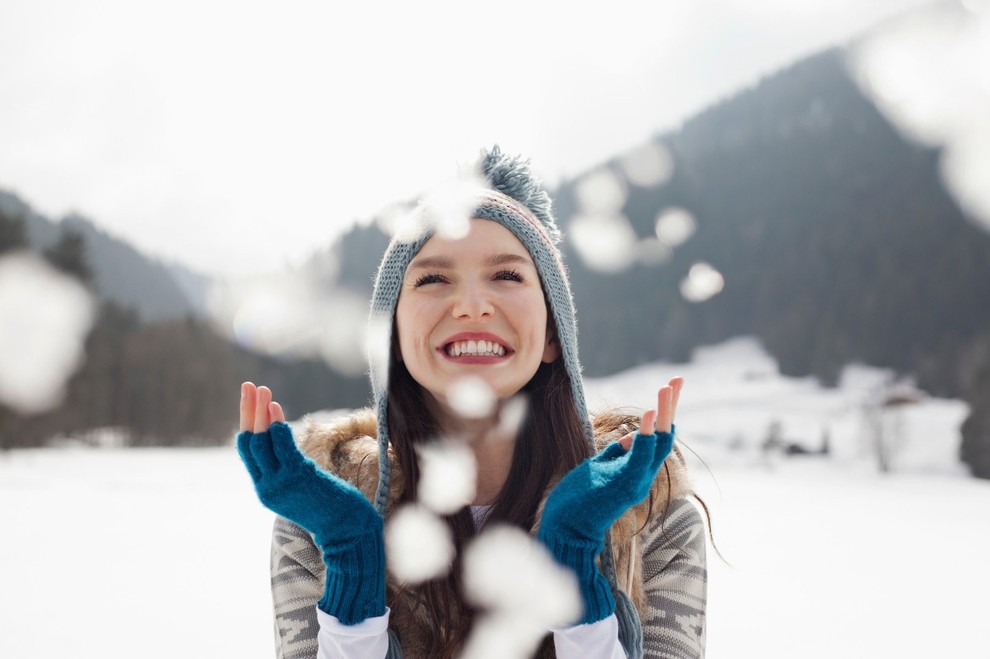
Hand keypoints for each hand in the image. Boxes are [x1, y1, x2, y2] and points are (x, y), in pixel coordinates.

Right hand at [236, 382, 385, 623]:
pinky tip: (275, 408)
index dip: (247, 423)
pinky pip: (282, 447)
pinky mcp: (297, 478)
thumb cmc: (331, 508)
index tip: (250, 400)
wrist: (348, 531)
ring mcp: (281, 483)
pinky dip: (276, 426)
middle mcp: (267, 487)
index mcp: (266, 489)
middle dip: (248, 411)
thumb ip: (290, 469)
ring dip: (261, 412)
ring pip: (262, 441)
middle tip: (249, 385)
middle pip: (250, 442)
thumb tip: (289, 444)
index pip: (247, 451)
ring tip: (262, 390)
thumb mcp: (303, 489)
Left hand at [536, 379, 679, 623]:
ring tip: (667, 388)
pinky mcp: (624, 484)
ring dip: (663, 413)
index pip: (658, 438)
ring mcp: (636, 481)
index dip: (664, 412)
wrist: (566, 529)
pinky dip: (647, 434)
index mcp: (638, 472)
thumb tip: (633, 435)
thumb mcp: (600, 468)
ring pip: (659, 443)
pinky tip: (650, 414)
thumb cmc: (578, 499)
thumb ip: (617, 452)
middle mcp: (643, 477)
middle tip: (678, 379)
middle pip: (665, 437)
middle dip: (671, 406)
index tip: (669, 386)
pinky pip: (641, 455)